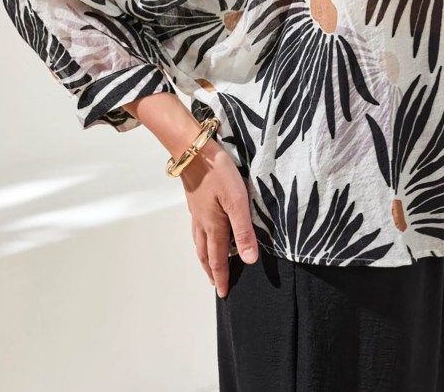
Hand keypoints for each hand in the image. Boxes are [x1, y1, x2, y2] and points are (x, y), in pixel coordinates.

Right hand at [180, 135, 258, 297]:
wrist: (194, 150)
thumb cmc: (217, 172)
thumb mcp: (237, 201)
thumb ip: (244, 231)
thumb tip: (249, 260)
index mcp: (214, 226)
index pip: (218, 259)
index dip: (222, 277)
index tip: (224, 293)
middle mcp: (203, 222)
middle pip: (205, 253)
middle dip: (211, 270)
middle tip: (216, 284)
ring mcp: (197, 211)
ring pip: (199, 241)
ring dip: (205, 256)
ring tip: (209, 263)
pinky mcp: (196, 200)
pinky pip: (197, 227)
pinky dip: (201, 238)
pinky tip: (205, 230)